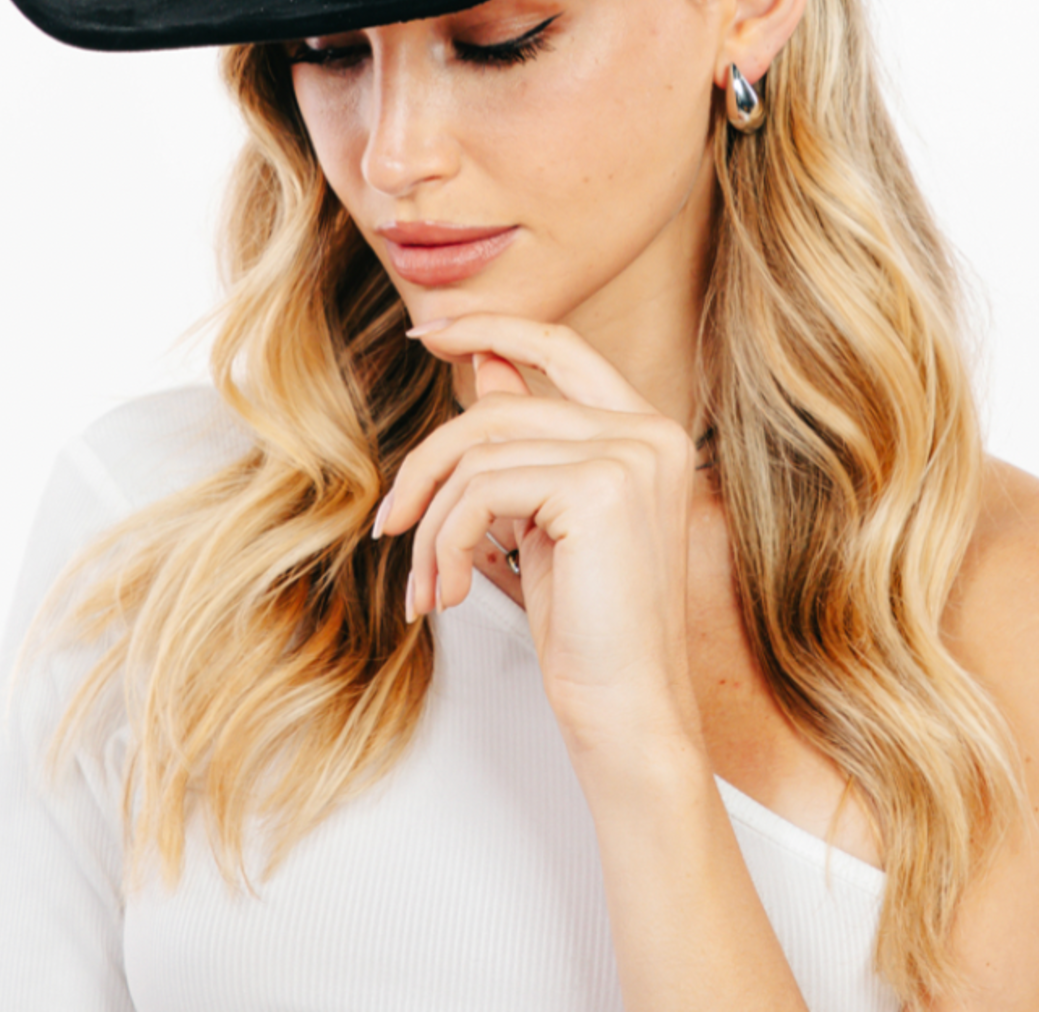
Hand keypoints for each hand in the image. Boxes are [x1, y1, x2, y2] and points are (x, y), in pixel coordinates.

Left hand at [376, 314, 707, 764]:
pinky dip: (446, 541)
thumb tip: (486, 366)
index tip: (427, 331)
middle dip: (427, 467)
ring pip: (480, 453)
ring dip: (431, 524)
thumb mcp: (547, 521)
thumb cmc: (591, 633)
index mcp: (647, 431)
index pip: (560, 345)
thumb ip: (526, 444)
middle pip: (498, 409)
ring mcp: (630, 455)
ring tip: (427, 586)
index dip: (491, 325)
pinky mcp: (599, 489)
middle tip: (389, 527)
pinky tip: (454, 592)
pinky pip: (481, 490)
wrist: (628, 713)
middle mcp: (649, 431)